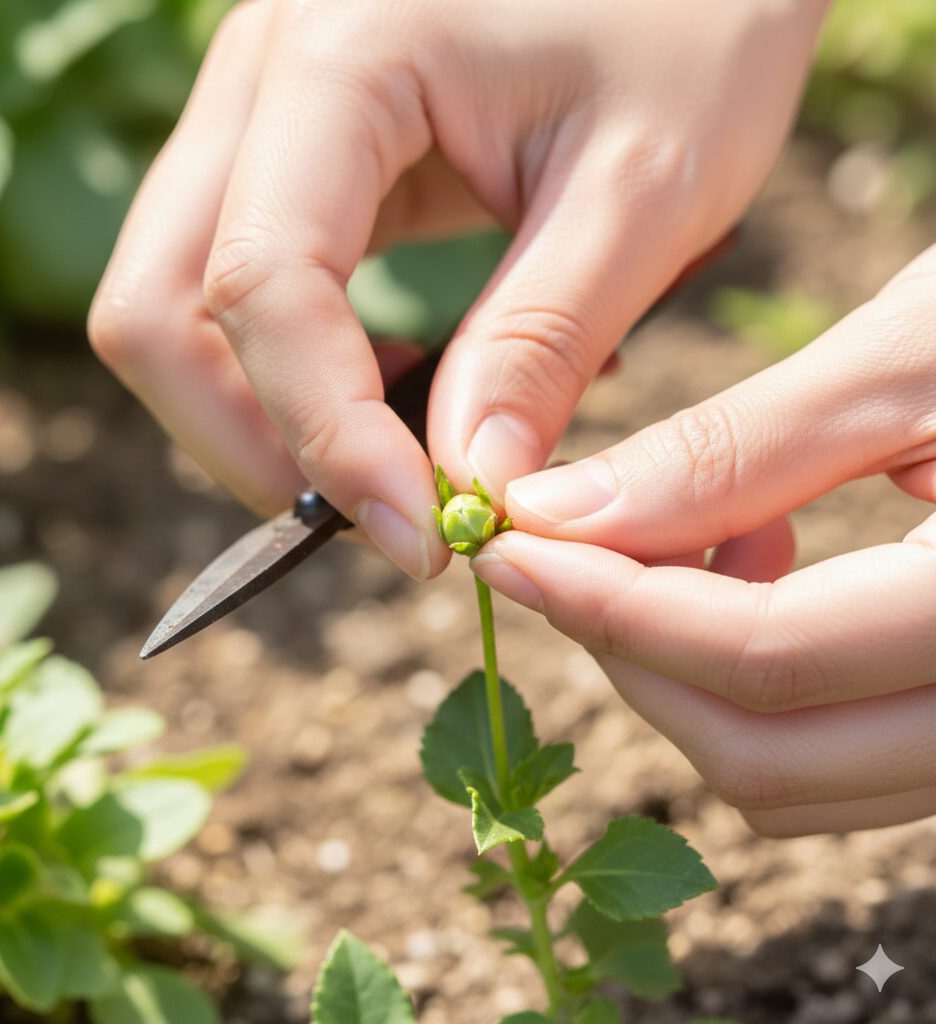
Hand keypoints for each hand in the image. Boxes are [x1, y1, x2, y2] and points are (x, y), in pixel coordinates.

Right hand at [89, 0, 825, 579]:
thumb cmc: (697, 16)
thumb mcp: (644, 189)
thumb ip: (539, 344)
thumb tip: (466, 490)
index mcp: (342, 55)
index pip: (264, 286)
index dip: (327, 439)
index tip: (422, 538)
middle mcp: (261, 73)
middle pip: (158, 307)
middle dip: (252, 444)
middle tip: (380, 524)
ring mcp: (264, 111)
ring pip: (177, 305)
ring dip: (261, 417)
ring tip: (387, 473)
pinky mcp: (296, 153)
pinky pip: (238, 287)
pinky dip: (288, 373)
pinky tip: (386, 398)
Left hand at [472, 244, 935, 836]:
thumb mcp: (908, 358)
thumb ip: (728, 452)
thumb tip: (552, 514)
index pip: (765, 658)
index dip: (608, 604)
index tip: (507, 544)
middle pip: (765, 756)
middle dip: (632, 655)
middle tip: (563, 552)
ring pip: (793, 776)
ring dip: (685, 675)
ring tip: (680, 541)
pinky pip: (836, 754)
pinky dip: (753, 683)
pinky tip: (757, 563)